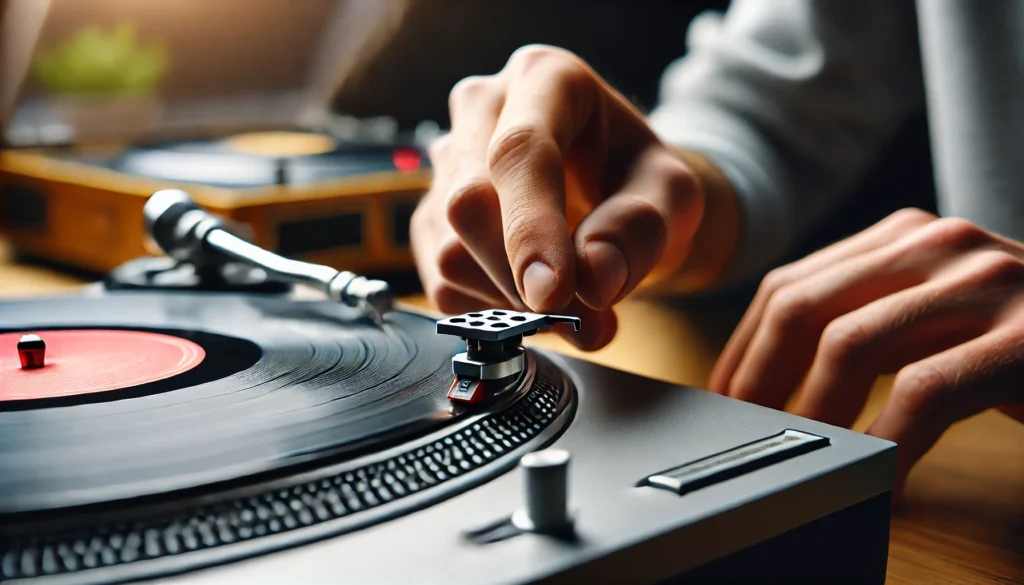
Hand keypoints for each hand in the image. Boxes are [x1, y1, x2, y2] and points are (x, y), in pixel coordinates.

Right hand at [410, 45, 710, 348]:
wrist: (612, 192)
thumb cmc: (639, 181)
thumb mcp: (671, 197)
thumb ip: (641, 229)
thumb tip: (593, 278)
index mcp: (545, 79)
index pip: (520, 151)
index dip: (532, 228)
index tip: (553, 294)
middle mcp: (481, 108)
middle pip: (468, 204)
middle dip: (522, 278)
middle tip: (584, 320)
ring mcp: (446, 163)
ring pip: (449, 252)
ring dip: (512, 302)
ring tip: (572, 307)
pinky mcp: (430, 217)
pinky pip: (442, 283)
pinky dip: (492, 310)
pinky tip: (532, 296)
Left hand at [708, 209, 1023, 494]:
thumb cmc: (1023, 341)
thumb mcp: (936, 318)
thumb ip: (869, 324)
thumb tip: (774, 378)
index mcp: (906, 237)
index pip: (790, 286)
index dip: (743, 350)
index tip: (724, 401)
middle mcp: (937, 244)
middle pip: (803, 307)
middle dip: (757, 381)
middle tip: (745, 436)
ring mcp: (985, 283)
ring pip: (851, 343)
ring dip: (812, 414)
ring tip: (799, 459)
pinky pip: (926, 393)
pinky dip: (886, 445)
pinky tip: (876, 482)